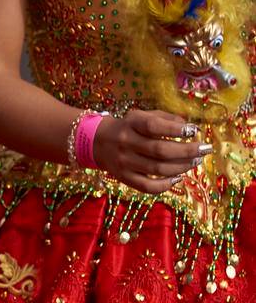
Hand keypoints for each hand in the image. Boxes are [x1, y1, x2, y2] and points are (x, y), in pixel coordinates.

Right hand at [93, 109, 209, 193]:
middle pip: (160, 150)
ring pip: (157, 169)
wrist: (97, 142)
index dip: (175, 129)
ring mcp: (124, 162)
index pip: (154, 126)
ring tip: (196, 162)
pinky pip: (147, 186)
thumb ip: (165, 119)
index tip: (194, 130)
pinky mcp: (124, 178)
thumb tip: (190, 128)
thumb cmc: (128, 127)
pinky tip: (178, 178)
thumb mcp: (142, 116)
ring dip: (182, 166)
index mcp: (131, 123)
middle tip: (204, 149)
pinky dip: (165, 185)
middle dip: (187, 151)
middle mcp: (126, 142)